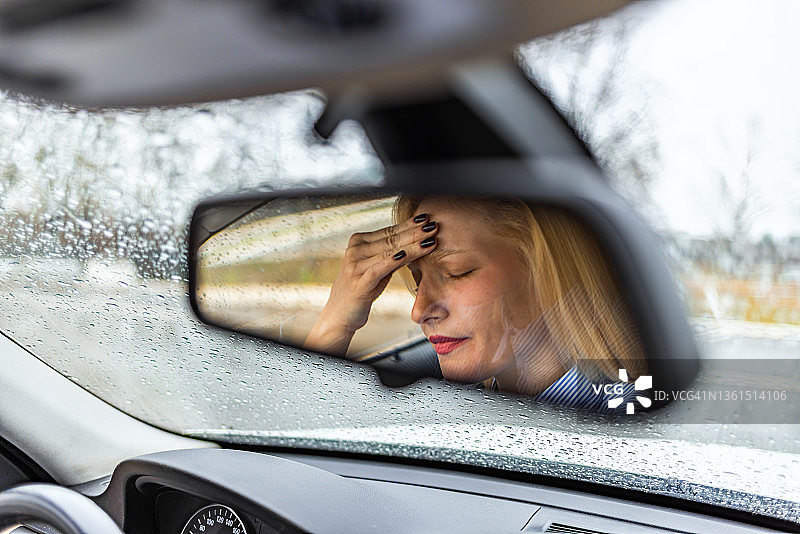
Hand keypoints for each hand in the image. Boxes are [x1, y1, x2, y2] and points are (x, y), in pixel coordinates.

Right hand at [304, 213, 437, 354]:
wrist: (340, 314)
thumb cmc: (363, 288)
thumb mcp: (378, 268)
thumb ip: (392, 254)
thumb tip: (416, 240)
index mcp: (359, 242)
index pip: (389, 231)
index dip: (409, 225)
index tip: (426, 219)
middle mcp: (355, 250)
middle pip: (391, 239)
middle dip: (414, 232)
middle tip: (433, 226)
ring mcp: (355, 266)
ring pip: (389, 252)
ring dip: (411, 246)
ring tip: (429, 240)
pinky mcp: (359, 283)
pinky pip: (378, 269)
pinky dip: (392, 261)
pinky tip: (406, 255)